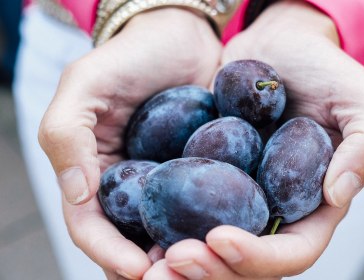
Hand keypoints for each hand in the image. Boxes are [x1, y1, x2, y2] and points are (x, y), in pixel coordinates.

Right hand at [38, 8, 221, 278]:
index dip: (110, 254)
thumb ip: (67, 134)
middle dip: (154, 267)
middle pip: (133, 242)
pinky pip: (208, 210)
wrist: (182, 35)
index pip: (92, 228)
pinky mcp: (205, 175)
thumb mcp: (86, 84)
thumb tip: (76, 195)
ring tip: (209, 264)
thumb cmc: (130, 54)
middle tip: (180, 276)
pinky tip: (234, 236)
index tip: (141, 269)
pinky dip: (218, 229)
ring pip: (172, 234)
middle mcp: (132, 187)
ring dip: (188, 255)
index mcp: (94, 174)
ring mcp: (170, 184)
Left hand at [144, 1, 363, 278]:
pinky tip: (137, 229)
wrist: (278, 46)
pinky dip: (163, 230)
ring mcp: (241, 200)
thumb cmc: (323, 68)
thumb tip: (337, 195)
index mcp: (315, 207)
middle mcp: (275, 212)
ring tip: (148, 261)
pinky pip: (186, 216)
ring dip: (181, 264)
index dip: (257, 257)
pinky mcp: (210, 182)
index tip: (218, 239)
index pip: (292, 252)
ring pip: (211, 251)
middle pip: (245, 265)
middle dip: (210, 271)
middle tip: (172, 259)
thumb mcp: (358, 98)